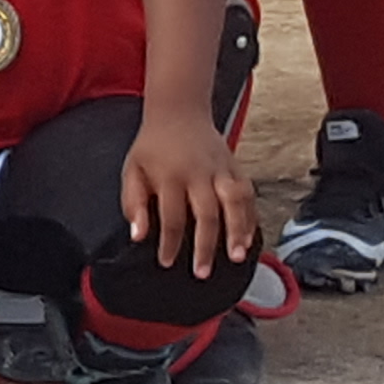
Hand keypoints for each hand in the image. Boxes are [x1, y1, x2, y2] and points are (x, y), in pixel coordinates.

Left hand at [119, 106, 258, 279]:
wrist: (179, 112)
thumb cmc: (153, 147)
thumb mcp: (132, 171)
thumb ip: (134, 204)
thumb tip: (138, 235)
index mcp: (170, 175)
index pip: (171, 216)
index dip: (169, 242)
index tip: (167, 262)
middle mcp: (199, 173)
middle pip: (206, 213)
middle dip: (205, 245)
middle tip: (202, 272)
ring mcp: (220, 169)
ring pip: (234, 202)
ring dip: (237, 231)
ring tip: (236, 256)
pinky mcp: (235, 167)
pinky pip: (248, 194)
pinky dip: (251, 216)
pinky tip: (249, 238)